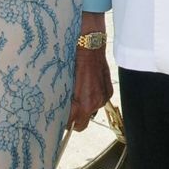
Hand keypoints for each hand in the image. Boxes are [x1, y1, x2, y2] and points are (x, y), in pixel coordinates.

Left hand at [68, 12, 112, 132]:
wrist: (89, 44)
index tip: (59, 118)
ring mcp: (104, 96)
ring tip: (76, 93)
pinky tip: (87, 86)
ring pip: (91, 111)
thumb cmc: (73, 61)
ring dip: (84, 106)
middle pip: (83, 122)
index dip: (66, 123)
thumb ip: (65, 100)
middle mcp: (96, 102)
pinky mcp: (109, 90)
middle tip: (66, 108)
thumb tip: (60, 110)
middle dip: (75, 117)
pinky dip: (93, 97)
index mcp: (84, 103)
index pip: (74, 125)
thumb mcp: (64, 82)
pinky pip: (99, 100)